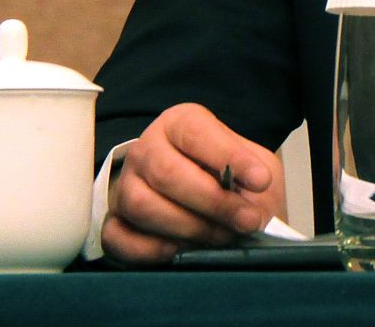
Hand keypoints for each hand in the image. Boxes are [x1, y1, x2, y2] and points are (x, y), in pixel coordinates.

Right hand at [101, 103, 285, 264]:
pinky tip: (179, 251)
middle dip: (213, 202)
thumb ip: (255, 174)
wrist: (206, 200)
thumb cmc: (230, 177)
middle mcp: (147, 150)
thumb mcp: (253, 165)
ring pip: (142, 206)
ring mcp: (125, 186)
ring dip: (188, 227)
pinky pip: (118, 237)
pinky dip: (149, 249)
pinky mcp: (113, 223)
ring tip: (222, 237)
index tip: (261, 181)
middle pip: (167, 173)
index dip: (229, 156)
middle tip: (246, 220)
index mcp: (180, 123)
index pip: (196, 132)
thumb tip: (251, 198)